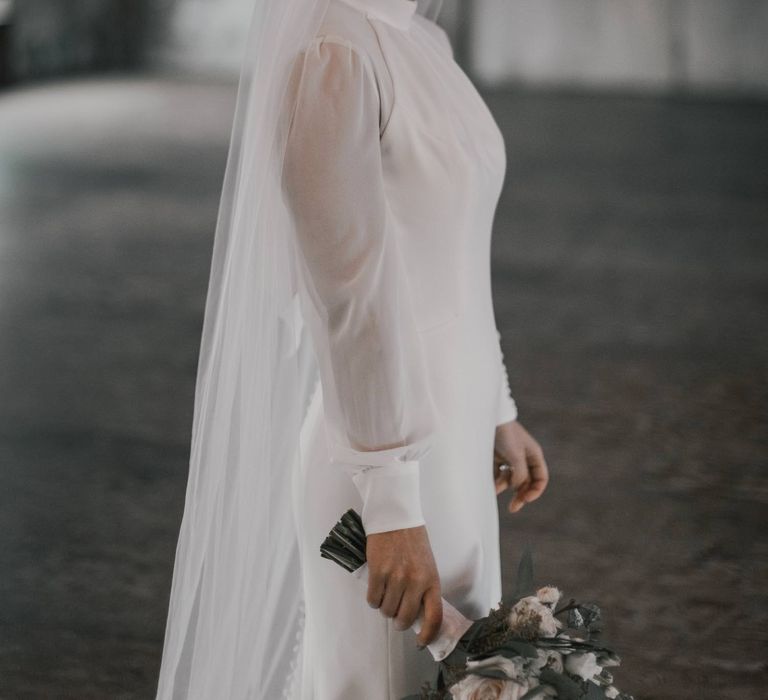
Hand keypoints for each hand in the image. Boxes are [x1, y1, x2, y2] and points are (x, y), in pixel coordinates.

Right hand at [365, 525, 442, 645]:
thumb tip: (416, 612)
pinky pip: (373, 600)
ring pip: (387, 610)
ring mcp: (396, 577)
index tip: (421, 641)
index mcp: (432, 579)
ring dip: (385, 607)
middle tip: (396, 617)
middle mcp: (415, 581)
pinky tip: (376, 589)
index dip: (428, 634)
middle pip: (405, 617)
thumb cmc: (412, 540)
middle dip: (399, 621)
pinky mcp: (377, 572)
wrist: (395, 517)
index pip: (434, 616)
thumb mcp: (427, 564)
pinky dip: (373, 599)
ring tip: (386, 595)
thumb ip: (424, 586)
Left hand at [493, 420, 548, 512]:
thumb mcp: (515, 455)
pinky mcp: (495, 458)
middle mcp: (523, 458)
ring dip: (503, 487)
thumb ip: (520, 474)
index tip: (526, 499)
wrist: (483, 419)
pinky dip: (493, 481)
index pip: (540, 478)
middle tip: (513, 508)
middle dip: (520, 495)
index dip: (535, 490)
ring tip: (494, 488)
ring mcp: (509, 458)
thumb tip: (518, 489)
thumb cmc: (503, 434)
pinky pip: (496, 475)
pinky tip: (488, 484)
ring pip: (509, 480)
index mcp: (533, 455)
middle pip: (526, 482)